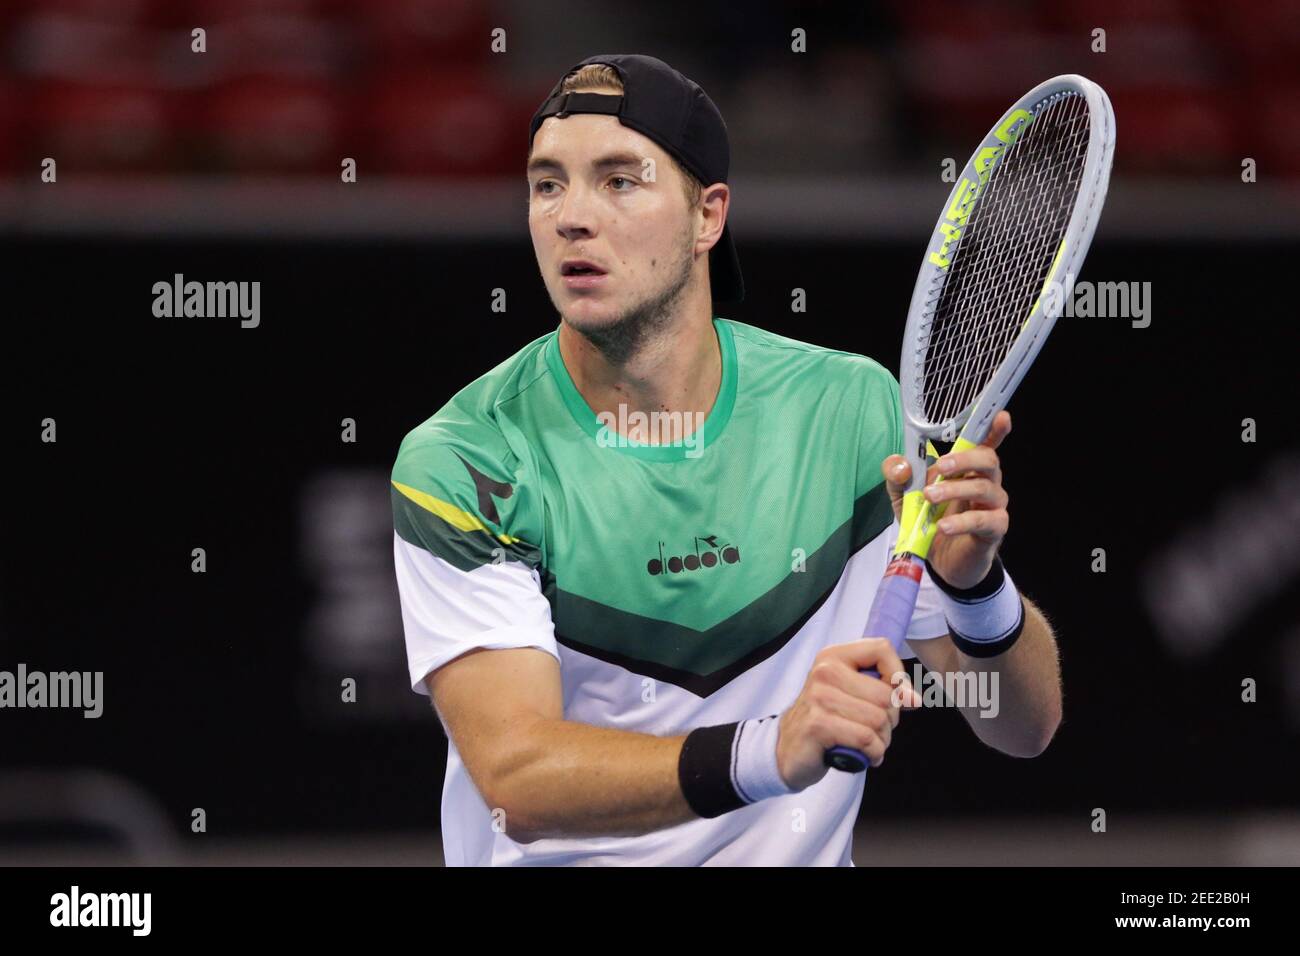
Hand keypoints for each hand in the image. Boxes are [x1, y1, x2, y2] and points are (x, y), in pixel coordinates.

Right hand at [777, 638, 921, 787]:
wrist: (788, 750)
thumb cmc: (826, 720)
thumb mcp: (853, 695)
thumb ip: (885, 690)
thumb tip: (914, 699)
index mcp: (834, 656)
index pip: (881, 648)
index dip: (899, 676)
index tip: (897, 698)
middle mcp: (824, 671)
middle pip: (886, 694)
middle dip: (890, 720)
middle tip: (874, 730)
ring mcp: (819, 697)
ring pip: (878, 719)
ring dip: (882, 740)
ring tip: (868, 744)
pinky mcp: (817, 724)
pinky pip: (866, 739)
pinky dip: (873, 753)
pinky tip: (864, 756)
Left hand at [882, 409, 1012, 589]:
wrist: (938, 561)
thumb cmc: (928, 521)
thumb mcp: (903, 496)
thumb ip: (896, 476)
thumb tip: (901, 465)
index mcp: (967, 469)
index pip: (986, 444)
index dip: (995, 429)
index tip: (1001, 416)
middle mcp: (986, 482)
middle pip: (989, 459)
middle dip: (964, 459)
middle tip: (941, 468)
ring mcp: (993, 506)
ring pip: (985, 488)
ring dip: (955, 490)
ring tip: (930, 498)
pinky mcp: (994, 529)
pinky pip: (984, 520)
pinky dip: (962, 521)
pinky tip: (943, 526)